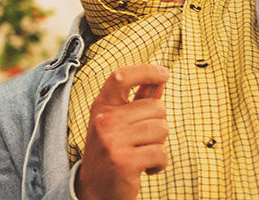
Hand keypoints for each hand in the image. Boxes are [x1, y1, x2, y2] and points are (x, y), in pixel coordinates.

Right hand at [75, 64, 168, 199]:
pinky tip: (145, 168)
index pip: (120, 77)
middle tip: (143, 140)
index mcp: (101, 106)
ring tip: (143, 154)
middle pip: (156, 108)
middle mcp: (104, 119)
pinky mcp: (124, 160)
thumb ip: (137, 102)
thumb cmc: (111, 153)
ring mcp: (112, 139)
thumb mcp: (117, 124)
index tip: (163, 72)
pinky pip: (161, 153)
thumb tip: (160, 81)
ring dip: (159, 145)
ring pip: (161, 130)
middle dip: (159, 125)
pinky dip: (159, 164)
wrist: (95, 189)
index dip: (145, 71)